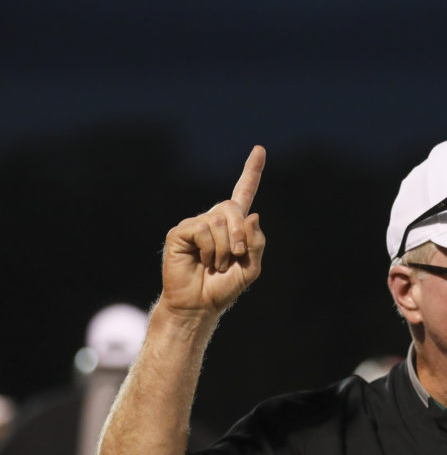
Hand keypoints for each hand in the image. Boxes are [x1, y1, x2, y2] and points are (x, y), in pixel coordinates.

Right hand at [161, 146, 266, 317]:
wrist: (200, 304)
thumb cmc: (223, 287)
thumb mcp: (251, 268)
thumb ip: (257, 243)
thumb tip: (252, 215)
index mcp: (233, 226)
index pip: (244, 193)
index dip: (251, 172)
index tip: (260, 149)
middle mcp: (213, 220)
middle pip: (232, 206)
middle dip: (241, 233)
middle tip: (238, 256)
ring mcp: (195, 224)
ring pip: (219, 221)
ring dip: (225, 248)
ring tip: (216, 264)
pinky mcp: (179, 232)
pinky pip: (202, 230)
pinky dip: (210, 250)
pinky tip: (202, 262)